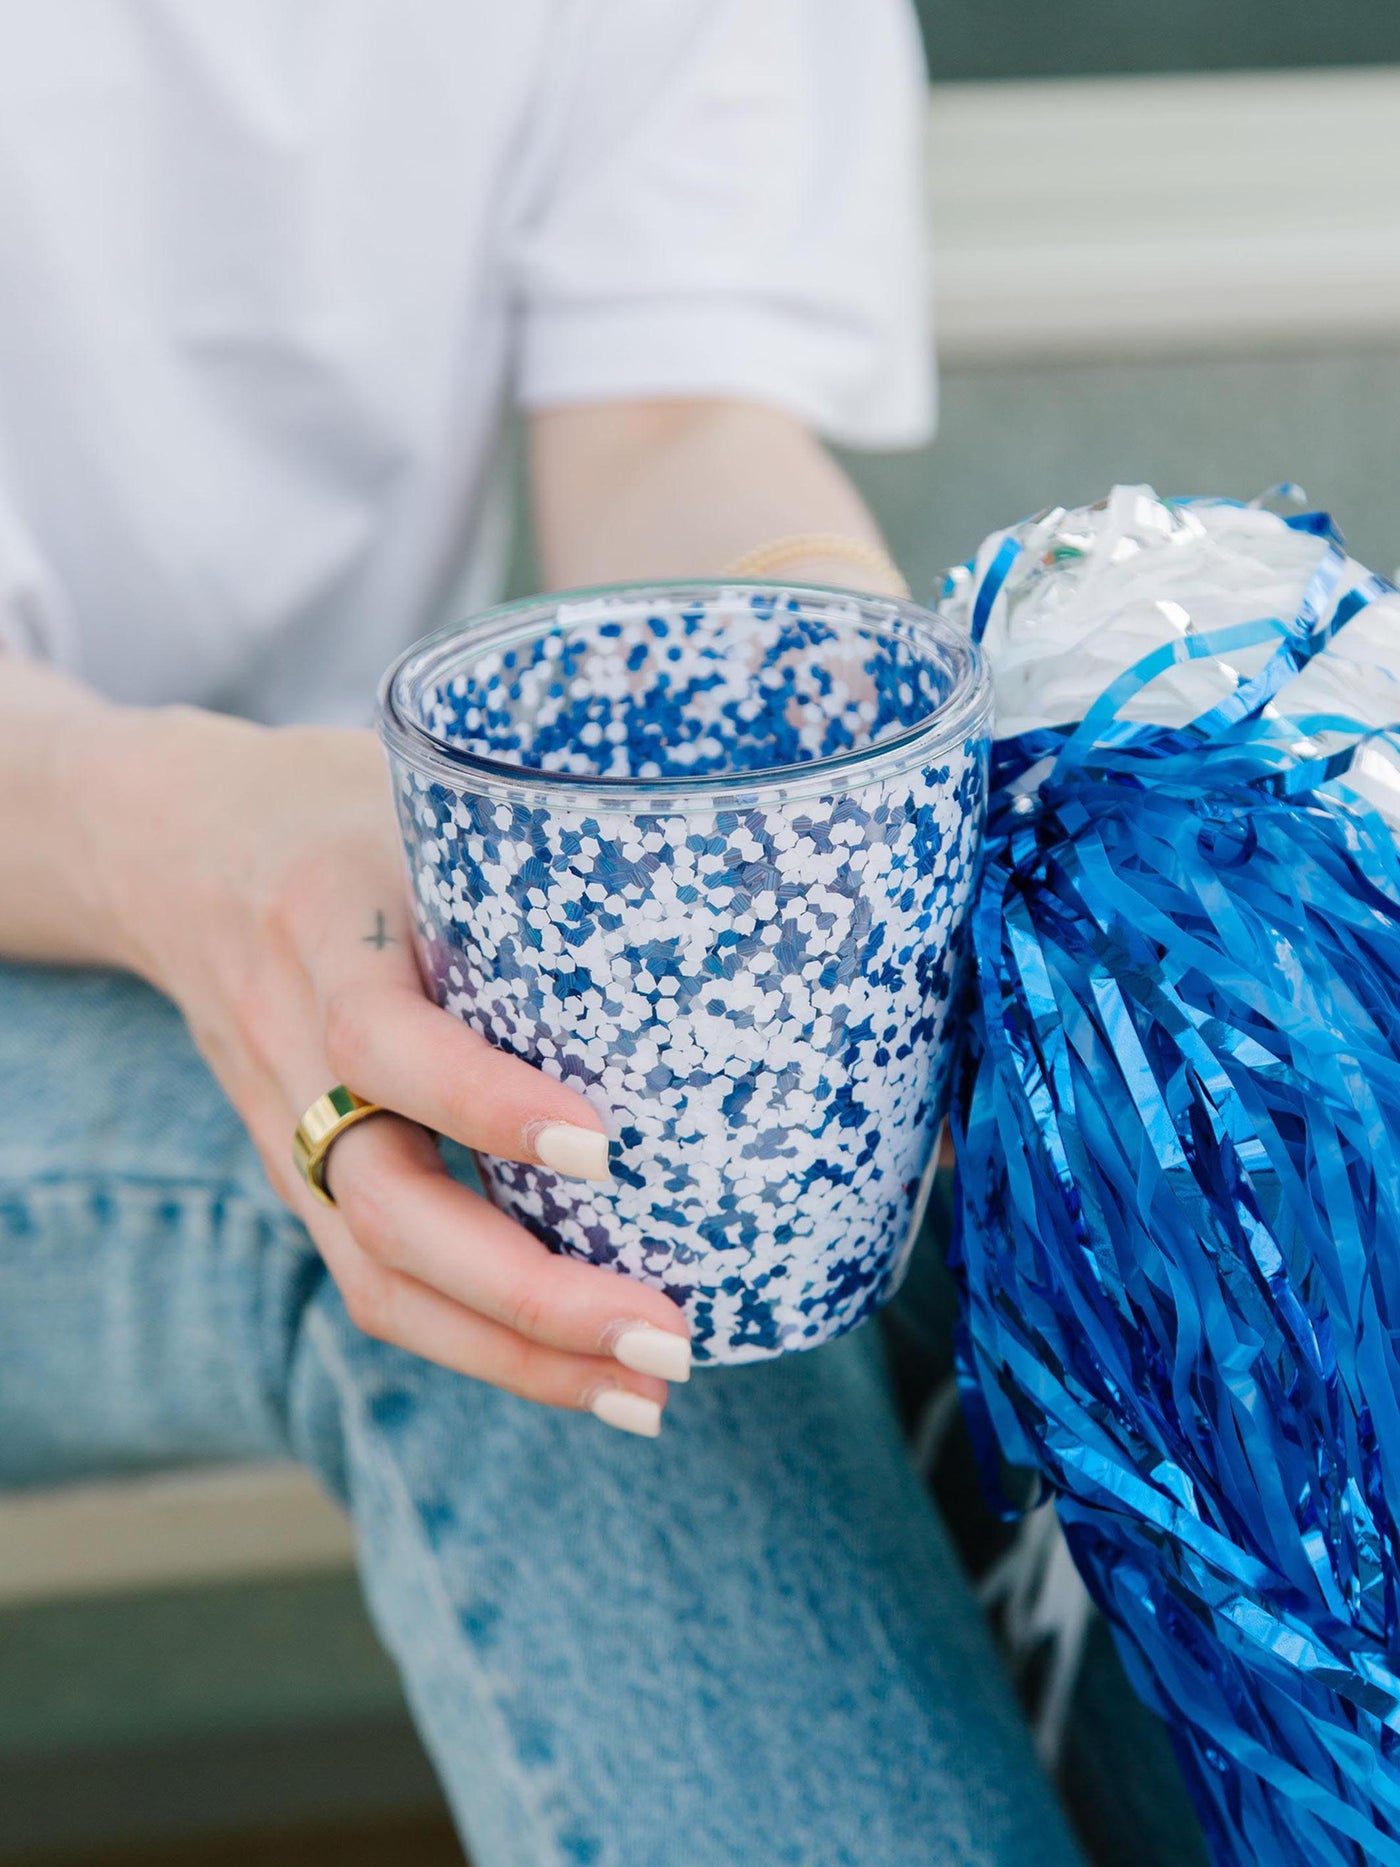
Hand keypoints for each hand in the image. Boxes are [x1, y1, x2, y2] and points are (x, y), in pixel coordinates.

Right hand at [86, 705, 689, 1433]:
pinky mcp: (305, 1174)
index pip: (382, 1038)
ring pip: (378, 1277)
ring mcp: (288, 1128)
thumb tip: (730, 875)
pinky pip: (378, 1280)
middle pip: (384, 1207)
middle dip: (526, 1293)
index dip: (484, 1102)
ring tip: (647, 1390)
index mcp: (322, 931)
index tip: (605, 1149)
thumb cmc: (333, 809)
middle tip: (668, 1331)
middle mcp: (291, 1047)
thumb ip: (529, 842)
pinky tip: (583, 1369)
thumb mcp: (415, 790)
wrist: (171, 847)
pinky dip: (482, 1341)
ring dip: (516, 1354)